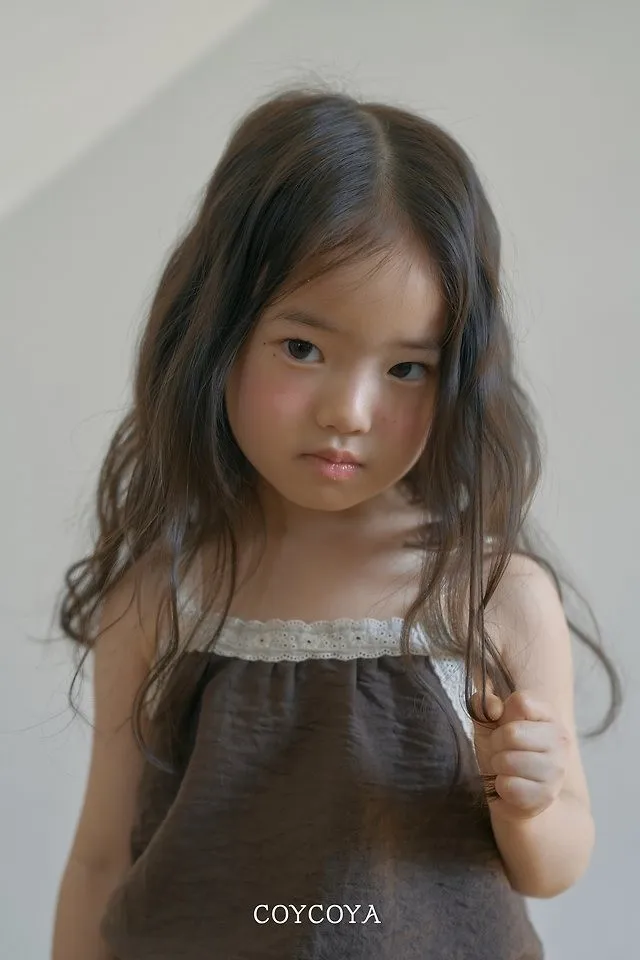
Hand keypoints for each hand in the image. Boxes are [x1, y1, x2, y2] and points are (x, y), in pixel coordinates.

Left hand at [471, 688, 570, 821]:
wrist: (515, 793)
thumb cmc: (502, 750)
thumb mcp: (488, 722)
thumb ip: (483, 705)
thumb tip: (492, 708)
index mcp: (549, 714)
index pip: (521, 702)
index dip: (502, 715)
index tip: (504, 725)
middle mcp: (560, 739)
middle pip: (512, 733)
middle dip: (496, 743)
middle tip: (502, 751)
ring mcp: (556, 769)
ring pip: (508, 761)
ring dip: (498, 766)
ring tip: (506, 768)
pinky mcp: (547, 795)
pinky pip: (508, 786)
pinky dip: (501, 786)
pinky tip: (511, 785)